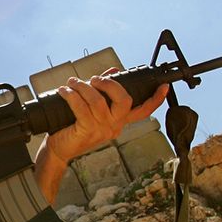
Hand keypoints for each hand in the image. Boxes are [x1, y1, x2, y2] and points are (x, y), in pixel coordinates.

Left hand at [45, 73, 168, 165]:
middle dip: (110, 84)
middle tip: (96, 79)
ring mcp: (101, 130)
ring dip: (83, 86)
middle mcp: (114, 126)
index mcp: (119, 121)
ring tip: (73, 83)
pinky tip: (65, 91)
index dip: (155, 100)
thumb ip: (103, 90)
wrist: (59, 150)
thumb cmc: (73, 128)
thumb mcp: (91, 109)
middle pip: (124, 101)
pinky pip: (81, 107)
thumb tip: (113, 72)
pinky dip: (71, 95)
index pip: (142, 111)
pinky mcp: (86, 131)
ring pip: (98, 101)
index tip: (163, 87)